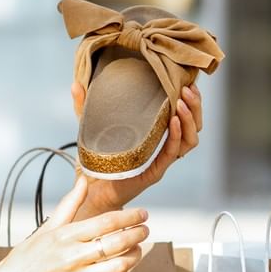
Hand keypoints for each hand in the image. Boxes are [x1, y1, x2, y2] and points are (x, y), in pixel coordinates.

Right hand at [0, 175, 149, 271]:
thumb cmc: (28, 257)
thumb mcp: (47, 228)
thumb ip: (69, 204)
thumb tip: (82, 180)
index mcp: (66, 236)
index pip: (108, 221)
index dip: (131, 217)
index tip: (143, 214)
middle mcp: (73, 257)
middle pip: (118, 243)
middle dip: (138, 234)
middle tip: (145, 230)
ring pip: (120, 267)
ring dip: (134, 257)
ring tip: (137, 250)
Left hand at [70, 81, 203, 215]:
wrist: (88, 190)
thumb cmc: (94, 161)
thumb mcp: (91, 126)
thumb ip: (85, 106)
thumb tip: (75, 83)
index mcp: (155, 134)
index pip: (183, 115)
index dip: (190, 99)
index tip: (187, 81)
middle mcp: (163, 147)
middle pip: (193, 126)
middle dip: (195, 106)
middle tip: (188, 88)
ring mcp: (161, 160)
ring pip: (190, 140)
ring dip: (189, 119)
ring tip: (182, 102)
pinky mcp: (155, 171)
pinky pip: (172, 153)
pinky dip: (176, 136)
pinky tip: (173, 121)